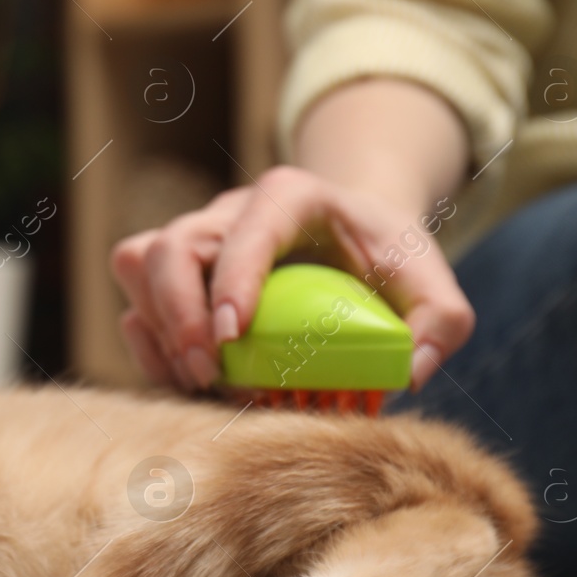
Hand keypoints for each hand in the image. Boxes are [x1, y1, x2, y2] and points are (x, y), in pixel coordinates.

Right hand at [110, 165, 473, 392]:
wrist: (353, 240)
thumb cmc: (389, 259)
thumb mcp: (432, 282)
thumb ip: (442, 321)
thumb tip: (410, 371)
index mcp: (292, 197)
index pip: (248, 226)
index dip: (232, 277)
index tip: (232, 335)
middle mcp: (230, 212)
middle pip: (171, 245)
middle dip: (177, 313)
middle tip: (208, 373)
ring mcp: (196, 239)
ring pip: (139, 263)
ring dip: (156, 328)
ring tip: (197, 379)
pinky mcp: (177, 274)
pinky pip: (135, 298)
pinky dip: (148, 342)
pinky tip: (183, 378)